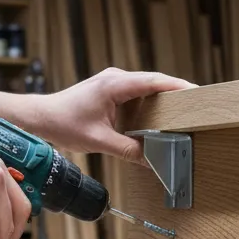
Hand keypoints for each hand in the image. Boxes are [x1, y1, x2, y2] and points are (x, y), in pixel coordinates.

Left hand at [37, 68, 191, 162]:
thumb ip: (128, 150)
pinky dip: (149, 104)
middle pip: (154, 82)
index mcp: (115, 85)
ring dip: (162, 99)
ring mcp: (113, 82)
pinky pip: (136, 93)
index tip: (197, 93)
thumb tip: (151, 160)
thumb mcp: (100, 141)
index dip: (178, 86)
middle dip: (175, 93)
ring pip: (146, 87)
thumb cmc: (64, 123)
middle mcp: (116, 78)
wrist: (41, 117)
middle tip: (196, 106)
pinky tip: (157, 117)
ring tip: (182, 112)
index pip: (154, 81)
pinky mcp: (111, 89)